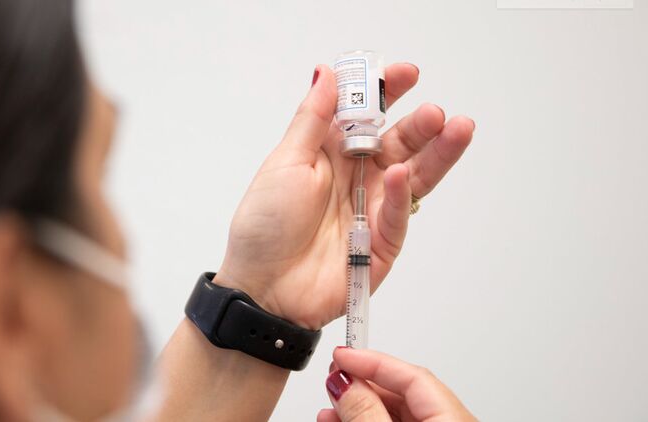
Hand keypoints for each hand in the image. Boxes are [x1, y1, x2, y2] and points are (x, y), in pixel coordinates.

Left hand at [215, 63, 474, 328]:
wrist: (262, 287)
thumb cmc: (265, 226)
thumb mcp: (285, 162)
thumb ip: (313, 119)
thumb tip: (327, 73)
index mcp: (331, 154)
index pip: (367, 116)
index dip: (387, 94)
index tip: (406, 74)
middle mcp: (357, 179)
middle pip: (397, 145)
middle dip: (419, 125)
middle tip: (434, 112)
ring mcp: (373, 210)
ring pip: (413, 177)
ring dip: (435, 154)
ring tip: (456, 129)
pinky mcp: (382, 244)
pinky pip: (398, 216)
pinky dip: (402, 195)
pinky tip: (404, 175)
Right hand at [319, 347, 475, 421]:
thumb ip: (367, 412)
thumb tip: (344, 382)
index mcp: (454, 420)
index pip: (413, 375)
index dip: (373, 361)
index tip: (342, 355)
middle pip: (403, 393)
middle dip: (362, 385)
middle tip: (334, 378)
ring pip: (394, 413)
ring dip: (358, 407)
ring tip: (330, 408)